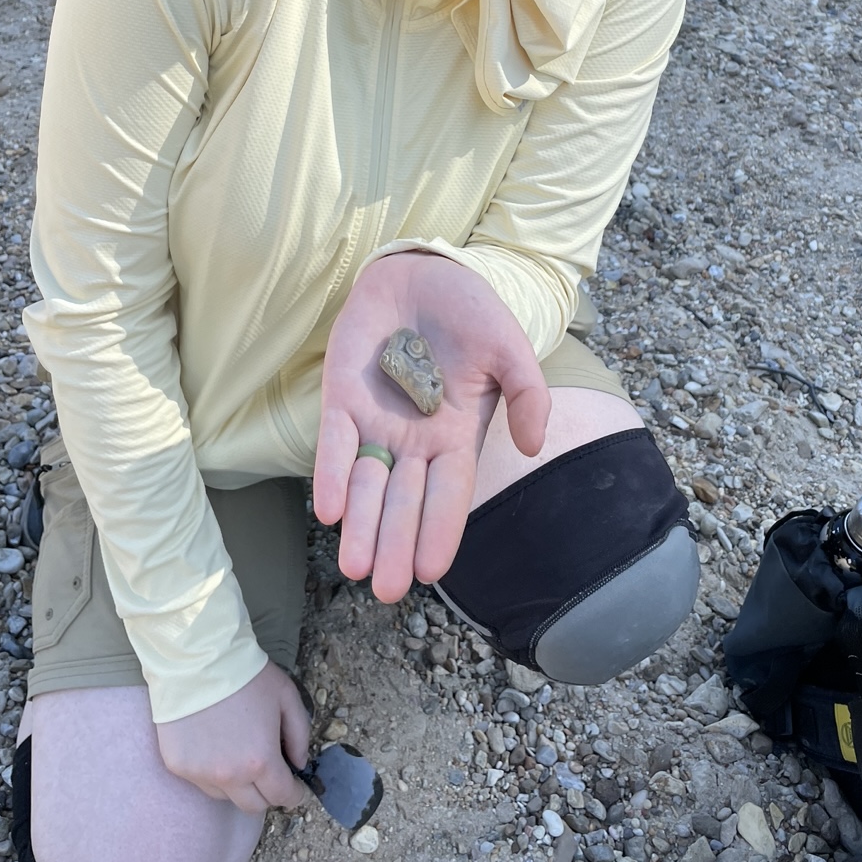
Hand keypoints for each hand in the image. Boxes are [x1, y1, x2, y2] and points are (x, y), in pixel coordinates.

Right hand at [156, 660, 310, 814]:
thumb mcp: (287, 697)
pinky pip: (201, 781)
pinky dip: (212, 772)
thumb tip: (299, 764)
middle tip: (269, 772)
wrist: (197, 659)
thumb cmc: (246, 676)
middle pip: (254, 806)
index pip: (282, 796)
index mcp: (260, 761)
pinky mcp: (178, 766)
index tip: (296, 788)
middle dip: (267, 793)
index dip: (294, 794)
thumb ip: (300, 734)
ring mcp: (200, 774)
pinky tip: (213, 745)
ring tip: (238, 754)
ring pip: (226, 796)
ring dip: (238, 784)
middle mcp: (229, 776)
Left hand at [313, 253, 550, 603]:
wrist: (425, 271)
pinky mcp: (342, 397)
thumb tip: (533, 448)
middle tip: (387, 590)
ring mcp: (375, 420)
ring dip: (361, 524)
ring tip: (355, 566)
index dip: (440, 530)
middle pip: (404, 501)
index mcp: (455, 435)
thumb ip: (529, 395)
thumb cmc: (471, 313)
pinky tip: (328, 508)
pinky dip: (330, 473)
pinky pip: (334, 442)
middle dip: (395, 544)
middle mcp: (413, 439)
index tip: (433, 573)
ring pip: (367, 483)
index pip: (449, 494)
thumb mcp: (510, 349)